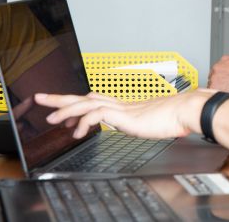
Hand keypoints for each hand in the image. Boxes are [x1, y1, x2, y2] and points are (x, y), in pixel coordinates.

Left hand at [35, 90, 209, 139]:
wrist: (187, 109)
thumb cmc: (177, 116)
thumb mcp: (154, 122)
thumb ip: (146, 122)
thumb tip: (148, 125)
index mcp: (127, 106)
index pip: (96, 100)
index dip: (78, 104)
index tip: (64, 112)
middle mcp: (121, 103)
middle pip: (84, 97)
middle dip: (61, 99)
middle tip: (41, 99)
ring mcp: (121, 107)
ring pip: (85, 103)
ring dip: (66, 110)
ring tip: (51, 119)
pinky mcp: (123, 114)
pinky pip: (96, 116)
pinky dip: (84, 123)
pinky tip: (78, 132)